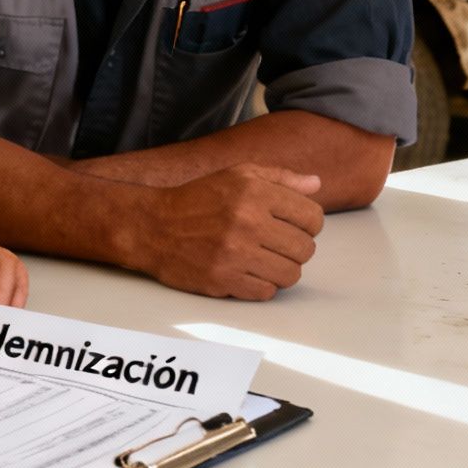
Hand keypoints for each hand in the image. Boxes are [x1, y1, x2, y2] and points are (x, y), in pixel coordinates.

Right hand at [132, 164, 323, 299]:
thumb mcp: (237, 175)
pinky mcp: (222, 279)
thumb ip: (280, 177)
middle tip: (276, 245)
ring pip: (290, 274)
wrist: (152, 226)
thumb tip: (316, 184)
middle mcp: (248, 222)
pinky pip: (266, 292)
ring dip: (281, 270)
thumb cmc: (197, 199)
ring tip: (263, 260)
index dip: (308, 224)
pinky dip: (261, 286)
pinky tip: (247, 272)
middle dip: (295, 248)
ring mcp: (235, 253)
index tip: (292, 226)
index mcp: (255, 192)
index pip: (313, 217)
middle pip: (305, 249)